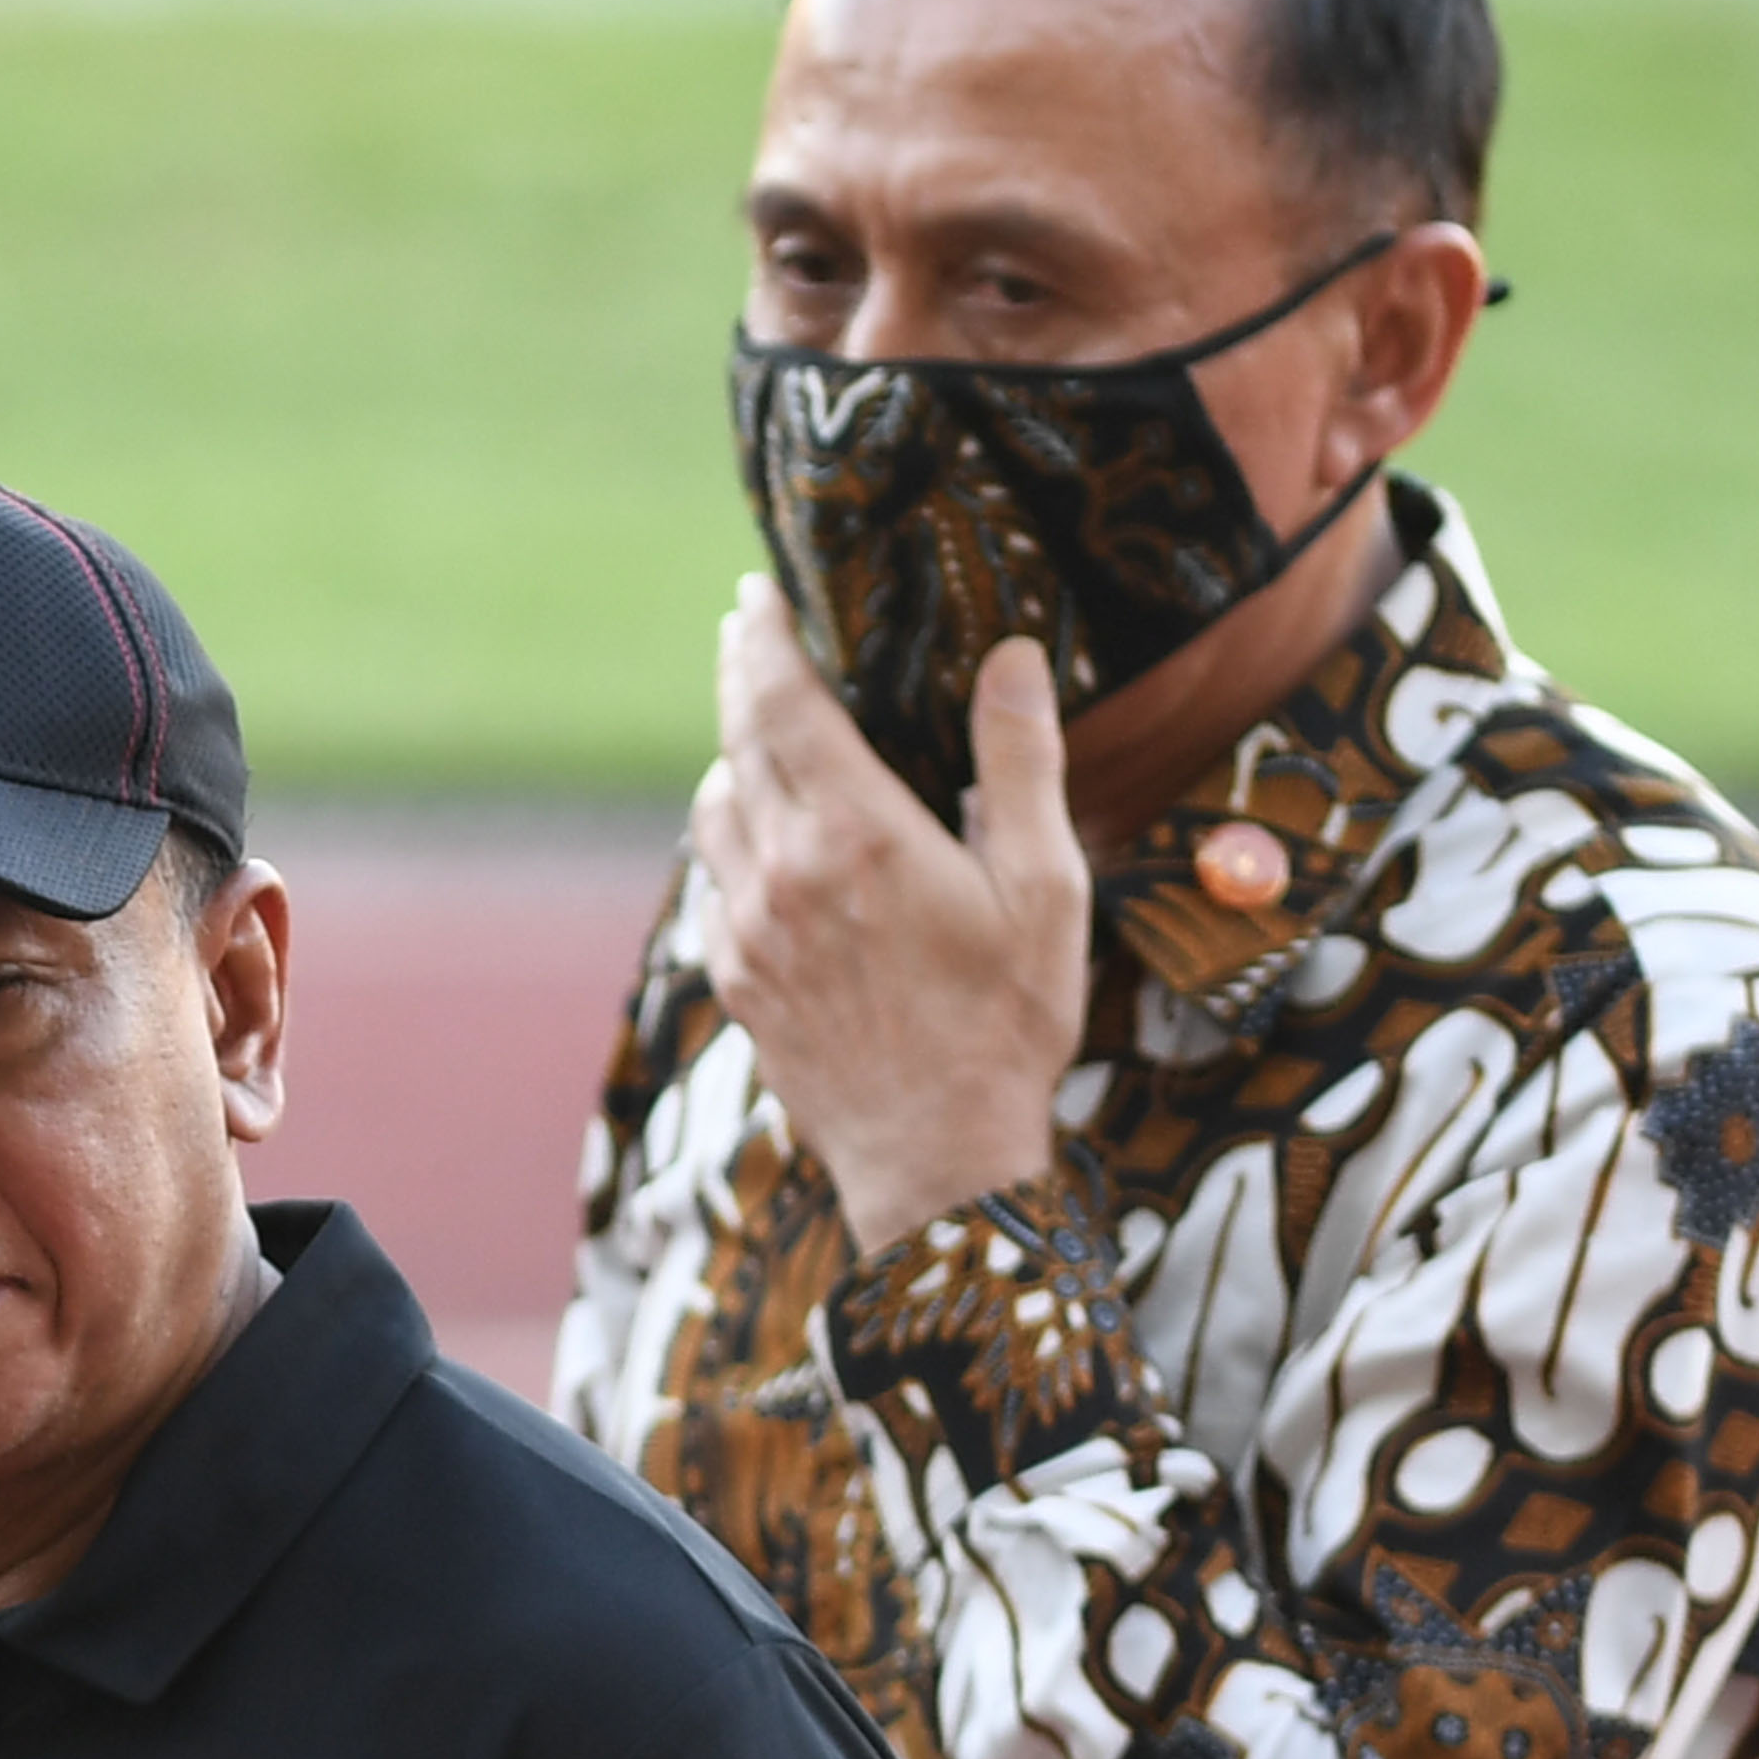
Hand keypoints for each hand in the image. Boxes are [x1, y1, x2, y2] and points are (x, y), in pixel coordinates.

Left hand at [691, 586, 1088, 1256]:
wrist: (937, 1162)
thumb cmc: (1007, 1026)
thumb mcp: (1044, 890)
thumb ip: (1019, 764)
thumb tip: (1009, 657)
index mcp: (855, 838)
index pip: (782, 707)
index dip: (764, 642)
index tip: (757, 596)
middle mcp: (780, 875)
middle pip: (737, 746)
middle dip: (740, 678)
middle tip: (748, 631)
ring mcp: (747, 932)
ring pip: (714, 812)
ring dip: (731, 760)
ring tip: (758, 731)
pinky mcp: (737, 981)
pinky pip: (716, 881)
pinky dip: (732, 837)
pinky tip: (762, 837)